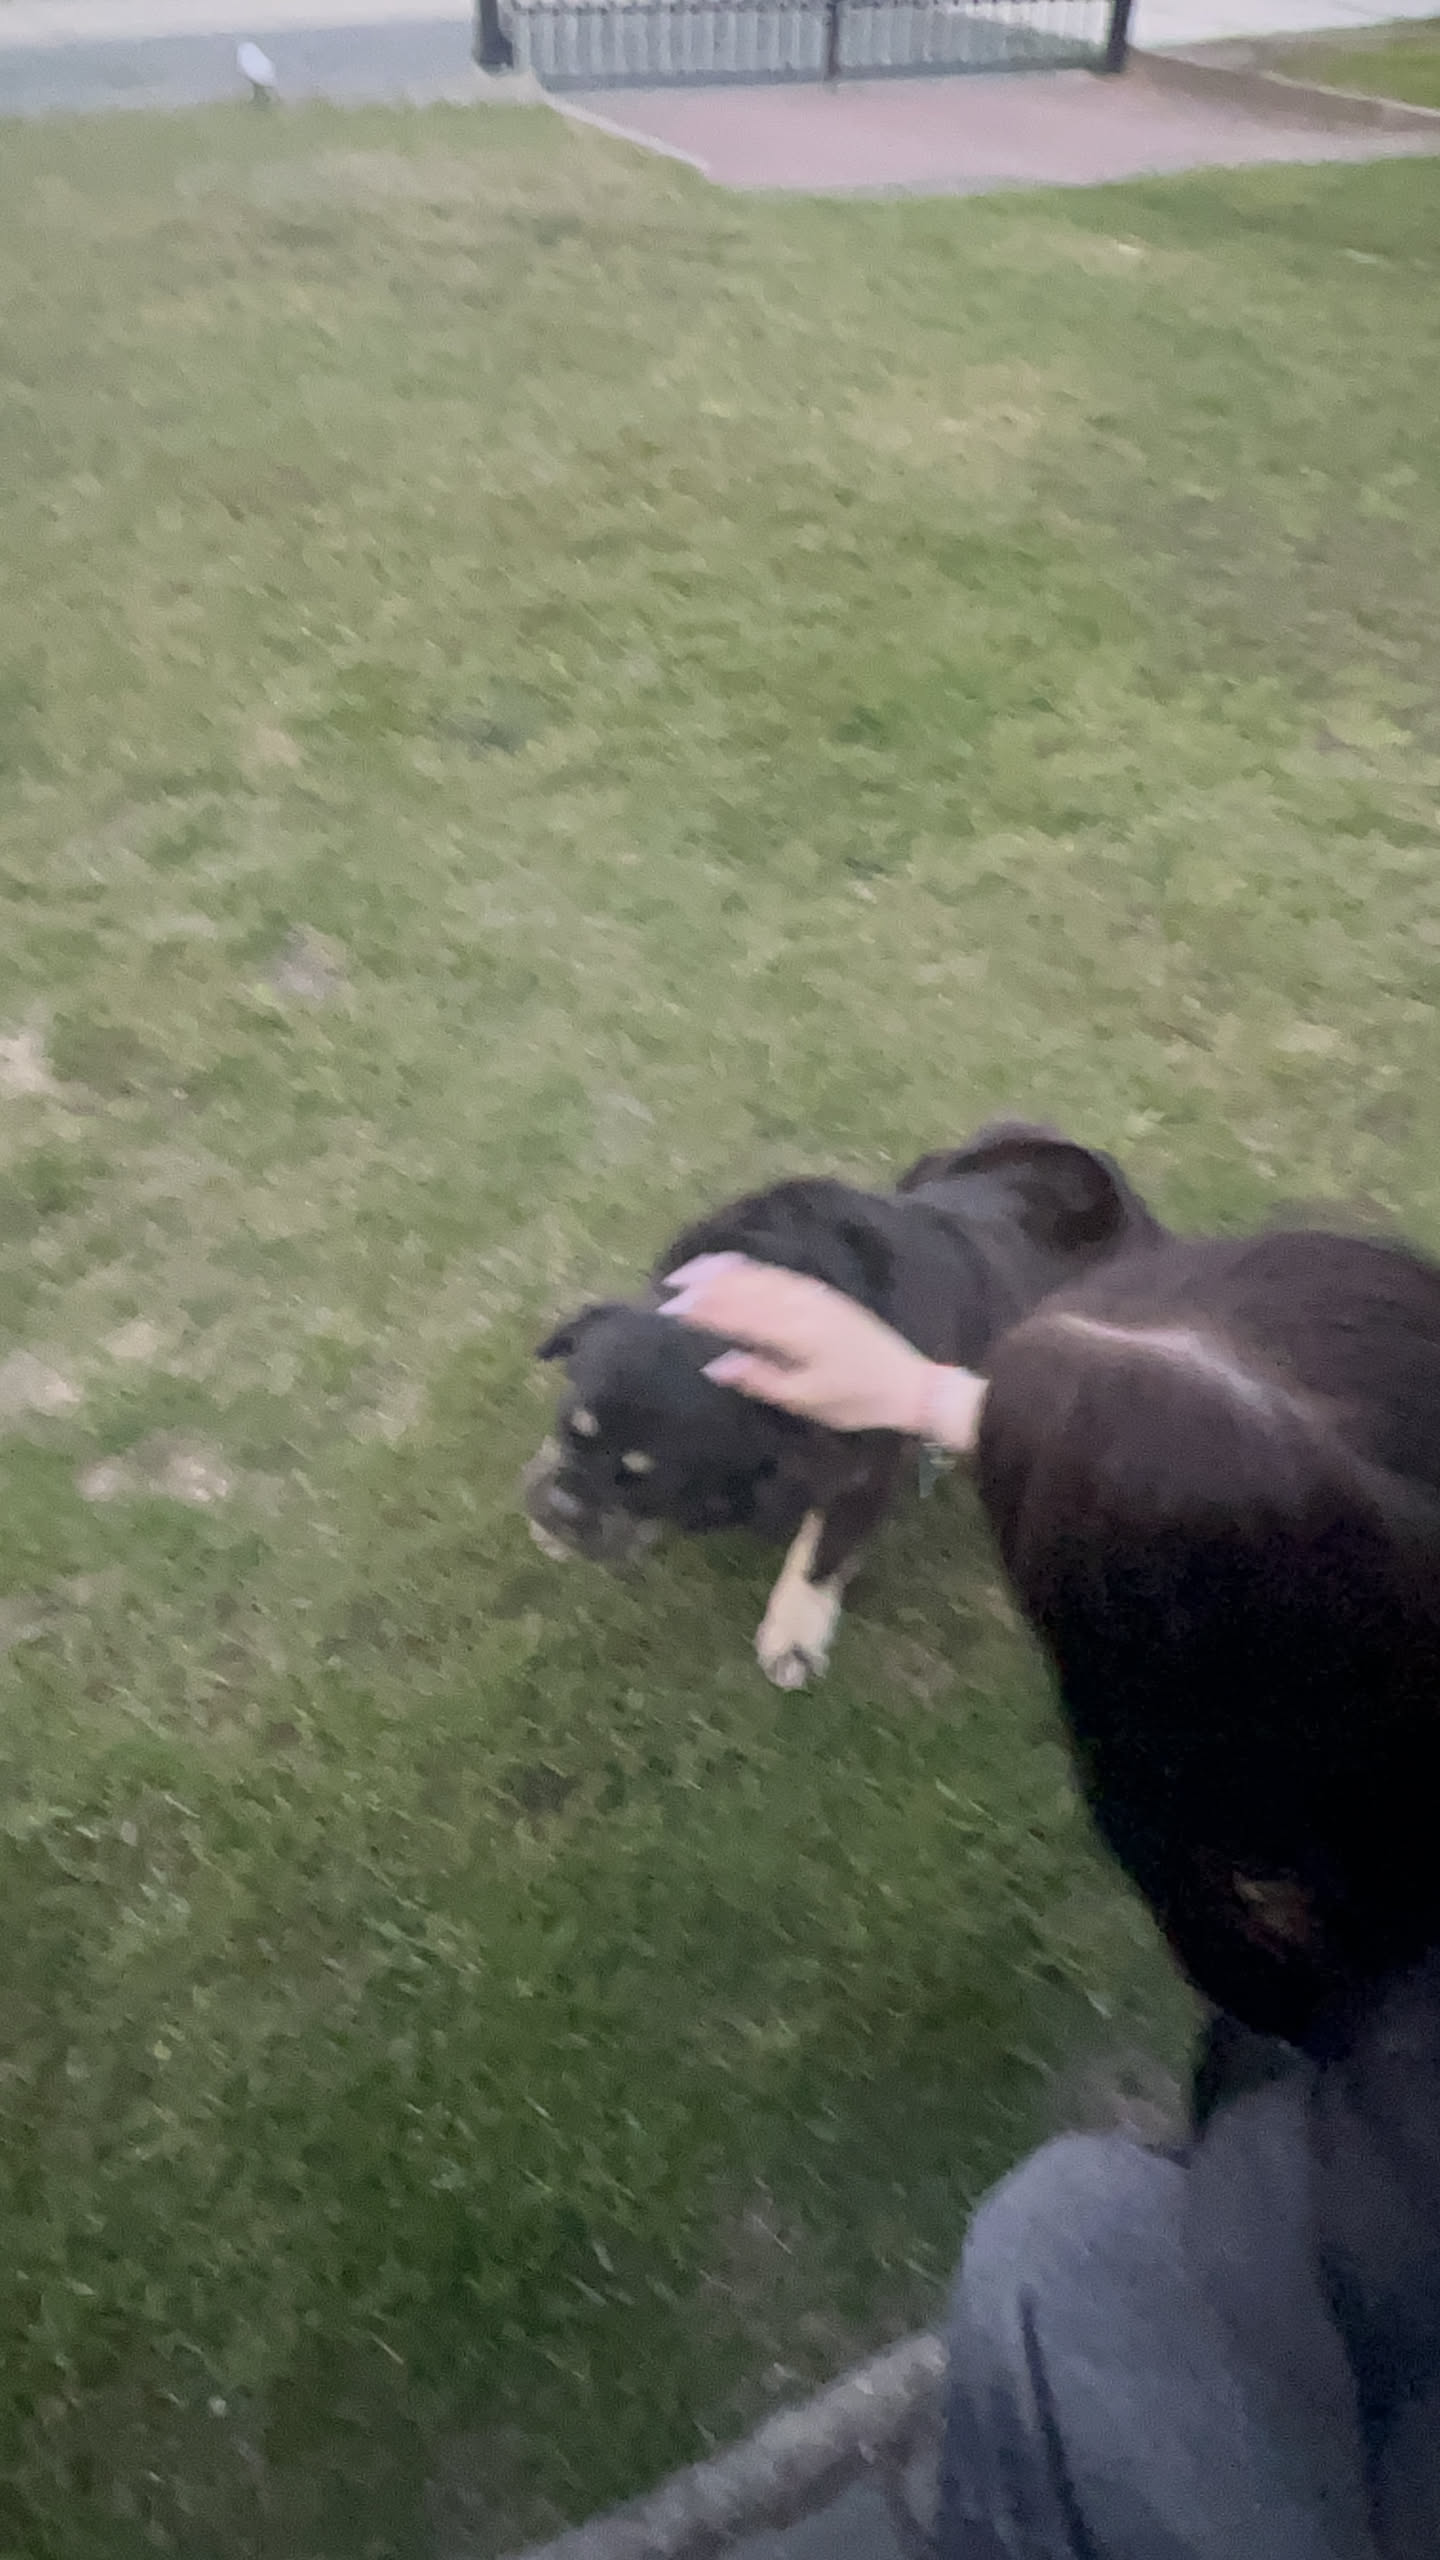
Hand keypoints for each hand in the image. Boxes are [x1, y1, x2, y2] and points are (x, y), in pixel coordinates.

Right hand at [660, 1254, 984, 1447]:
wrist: (908, 1383)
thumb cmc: (855, 1400)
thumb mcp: (806, 1400)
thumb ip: (760, 1378)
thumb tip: (715, 1363)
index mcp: (795, 1333)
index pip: (738, 1315)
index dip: (703, 1311)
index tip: (670, 1310)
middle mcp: (802, 1306)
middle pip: (746, 1288)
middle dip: (706, 1285)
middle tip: (670, 1286)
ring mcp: (814, 1296)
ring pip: (761, 1276)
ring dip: (725, 1271)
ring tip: (693, 1269)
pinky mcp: (824, 1295)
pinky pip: (780, 1274)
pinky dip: (753, 1268)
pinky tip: (738, 1266)